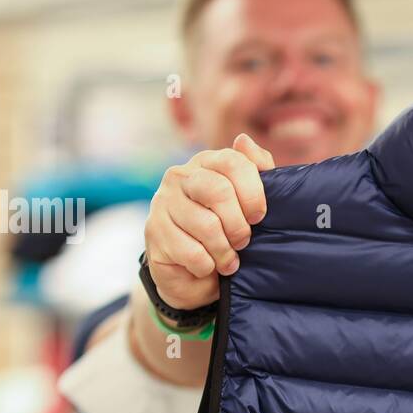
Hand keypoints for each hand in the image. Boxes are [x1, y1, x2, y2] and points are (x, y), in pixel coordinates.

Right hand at [144, 133, 274, 309]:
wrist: (191, 271)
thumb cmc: (225, 231)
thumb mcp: (247, 200)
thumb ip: (255, 169)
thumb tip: (243, 140)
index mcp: (206, 162)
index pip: (234, 162)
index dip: (253, 193)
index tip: (258, 217)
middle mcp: (180, 176)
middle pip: (218, 191)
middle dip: (238, 225)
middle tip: (243, 242)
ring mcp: (162, 202)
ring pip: (206, 225)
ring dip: (224, 251)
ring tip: (228, 261)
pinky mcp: (154, 231)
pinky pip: (192, 252)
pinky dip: (207, 266)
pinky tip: (207, 267)